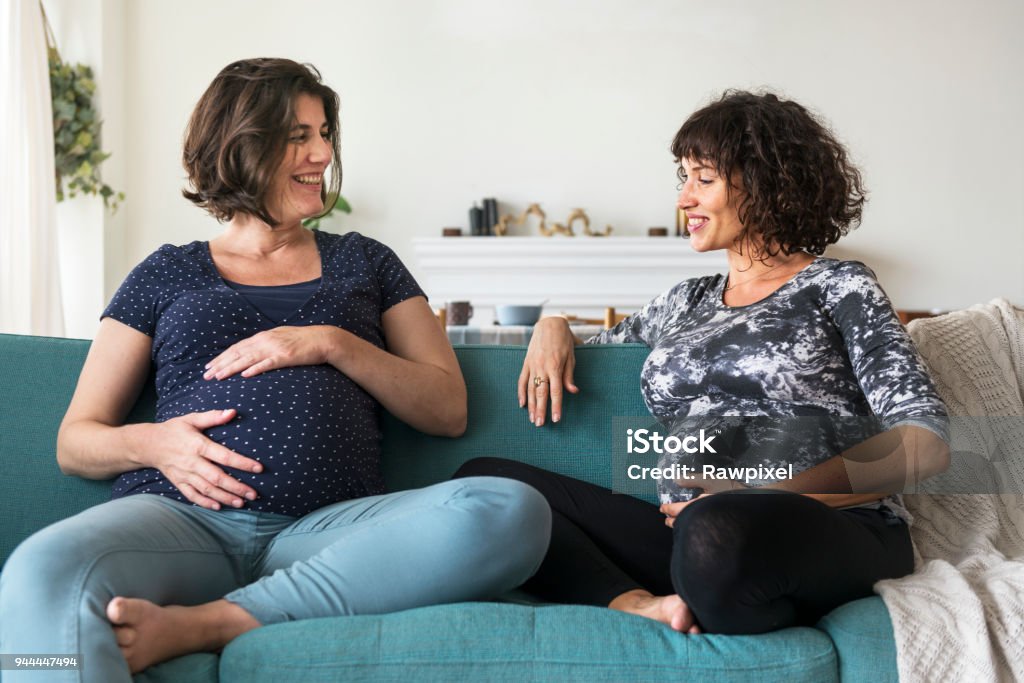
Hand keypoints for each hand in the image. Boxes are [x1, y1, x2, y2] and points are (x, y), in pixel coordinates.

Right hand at [146, 409, 262, 509]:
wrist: (148, 445)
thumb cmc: (174, 430)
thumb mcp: (192, 419)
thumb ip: (213, 416)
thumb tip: (233, 412)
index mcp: (197, 445)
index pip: (223, 456)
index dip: (242, 463)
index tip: (259, 468)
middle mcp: (191, 462)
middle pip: (217, 478)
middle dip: (236, 487)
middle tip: (254, 494)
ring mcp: (184, 475)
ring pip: (207, 489)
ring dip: (224, 497)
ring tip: (241, 502)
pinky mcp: (178, 483)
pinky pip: (192, 495)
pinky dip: (205, 502)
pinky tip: (218, 507)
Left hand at [204, 326, 335, 379]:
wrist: (323, 339)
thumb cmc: (303, 341)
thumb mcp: (280, 338)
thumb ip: (265, 344)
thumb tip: (252, 353)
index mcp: (263, 337)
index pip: (237, 348)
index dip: (221, 357)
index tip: (209, 366)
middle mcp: (265, 341)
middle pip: (237, 353)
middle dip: (220, 364)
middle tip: (206, 375)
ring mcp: (275, 348)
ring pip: (248, 359)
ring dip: (231, 368)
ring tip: (218, 376)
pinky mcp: (286, 356)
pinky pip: (267, 364)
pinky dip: (255, 369)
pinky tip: (244, 375)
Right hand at [518, 317, 578, 425]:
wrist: (549, 324)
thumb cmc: (564, 340)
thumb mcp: (571, 356)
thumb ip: (569, 375)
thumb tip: (573, 391)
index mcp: (555, 366)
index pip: (556, 391)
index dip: (556, 406)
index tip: (556, 419)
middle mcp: (542, 367)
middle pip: (541, 393)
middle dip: (540, 410)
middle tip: (540, 424)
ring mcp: (532, 365)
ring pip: (530, 389)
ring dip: (531, 405)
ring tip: (532, 419)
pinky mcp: (526, 363)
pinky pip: (522, 380)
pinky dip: (521, 393)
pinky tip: (522, 404)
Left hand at [661, 475, 745, 526]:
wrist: (754, 503)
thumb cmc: (732, 490)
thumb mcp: (711, 480)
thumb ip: (693, 480)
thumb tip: (676, 480)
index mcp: (697, 506)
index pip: (677, 510)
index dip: (668, 510)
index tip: (662, 508)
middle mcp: (701, 518)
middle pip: (682, 523)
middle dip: (673, 522)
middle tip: (667, 520)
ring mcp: (709, 525)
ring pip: (691, 528)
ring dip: (682, 526)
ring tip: (678, 523)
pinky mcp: (719, 529)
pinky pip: (701, 529)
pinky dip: (694, 527)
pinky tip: (696, 525)